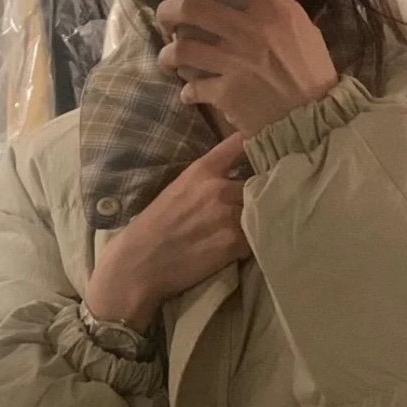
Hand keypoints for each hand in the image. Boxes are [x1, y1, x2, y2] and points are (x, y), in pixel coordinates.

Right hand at [84, 134, 251, 330]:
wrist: (140, 263)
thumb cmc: (155, 226)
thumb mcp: (178, 188)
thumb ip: (208, 178)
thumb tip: (236, 175)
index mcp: (202, 170)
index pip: (240, 143)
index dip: (257, 145)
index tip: (266, 150)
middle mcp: (219, 189)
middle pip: (259, 181)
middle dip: (260, 190)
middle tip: (261, 199)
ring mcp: (228, 216)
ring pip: (261, 210)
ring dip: (260, 217)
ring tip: (253, 224)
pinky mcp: (234, 244)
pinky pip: (257, 236)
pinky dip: (254, 241)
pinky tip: (242, 245)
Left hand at [157, 0, 338, 137]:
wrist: (315, 123)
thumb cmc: (313, 76)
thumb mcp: (303, 32)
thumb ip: (276, 12)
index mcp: (275, 10)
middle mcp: (250, 31)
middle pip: (191, 6)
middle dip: (169, 10)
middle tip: (166, 16)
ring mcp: (235, 63)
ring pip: (182, 49)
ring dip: (169, 54)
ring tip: (169, 58)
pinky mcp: (226, 94)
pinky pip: (193, 88)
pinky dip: (188, 91)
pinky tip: (191, 93)